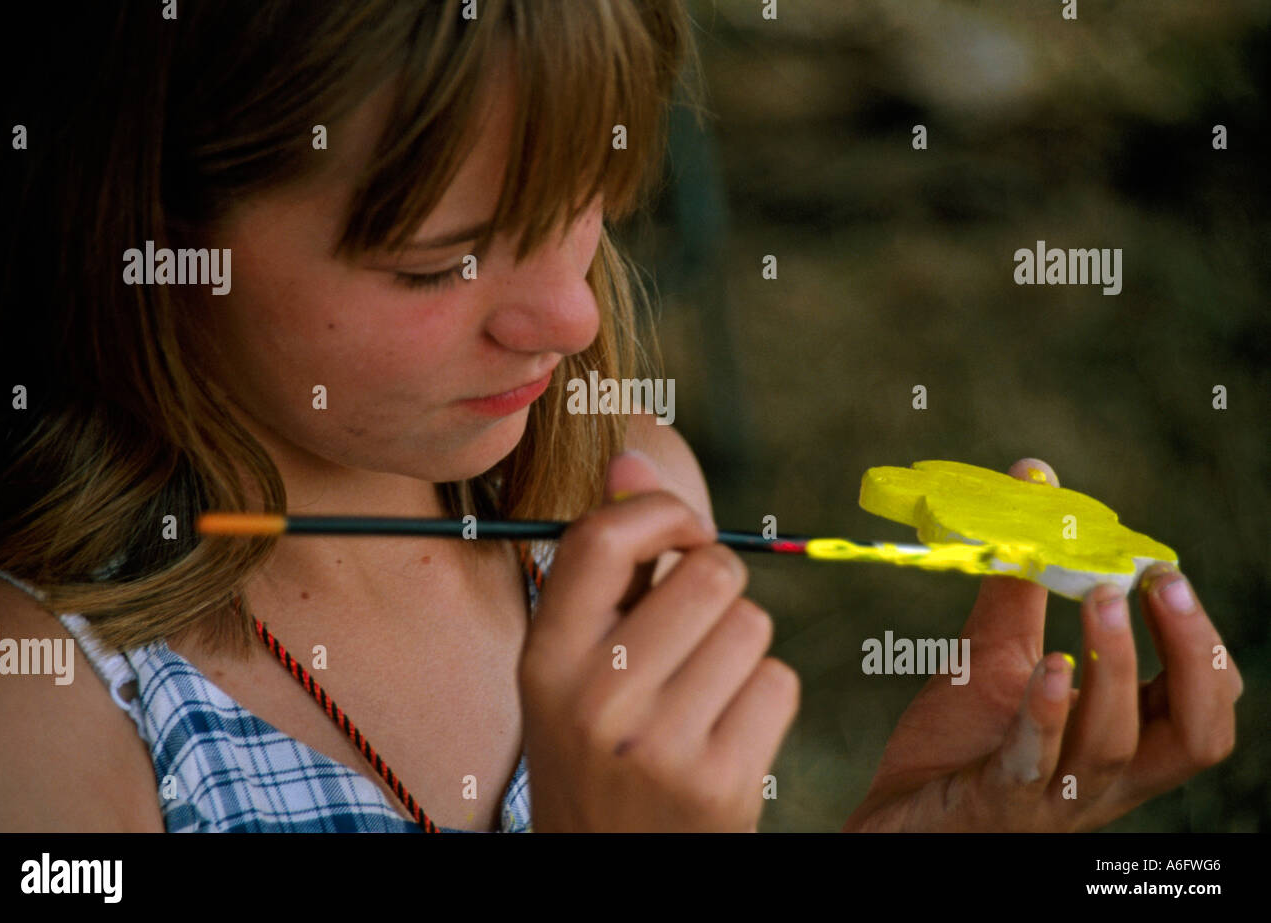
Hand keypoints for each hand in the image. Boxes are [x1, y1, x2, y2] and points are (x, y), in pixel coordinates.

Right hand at [520, 450, 800, 830]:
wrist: (608, 868)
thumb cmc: (594, 746)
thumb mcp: (570, 663)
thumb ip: (605, 565)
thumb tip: (633, 457)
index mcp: (546, 658)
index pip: (605, 537)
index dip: (662, 510)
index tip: (684, 533)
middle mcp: (595, 698)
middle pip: (709, 572)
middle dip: (716, 589)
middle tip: (694, 632)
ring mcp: (659, 745)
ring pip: (753, 625)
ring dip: (741, 646)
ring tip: (703, 691)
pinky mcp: (721, 783)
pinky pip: (779, 681)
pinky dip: (763, 697)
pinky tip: (726, 732)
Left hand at [844, 458, 1243, 831]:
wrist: (894, 817)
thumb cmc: (959, 744)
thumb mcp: (997, 655)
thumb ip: (1022, 586)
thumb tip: (1034, 483)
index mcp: (1119, 742)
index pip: (1200, 704)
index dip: (1200, 642)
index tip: (1164, 572)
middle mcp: (1104, 779)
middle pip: (1194, 733)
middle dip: (1191, 654)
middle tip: (1159, 581)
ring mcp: (1053, 798)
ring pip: (1114, 745)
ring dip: (1116, 668)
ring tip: (1103, 599)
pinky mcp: (996, 802)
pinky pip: (1033, 764)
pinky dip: (1046, 715)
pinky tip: (1049, 667)